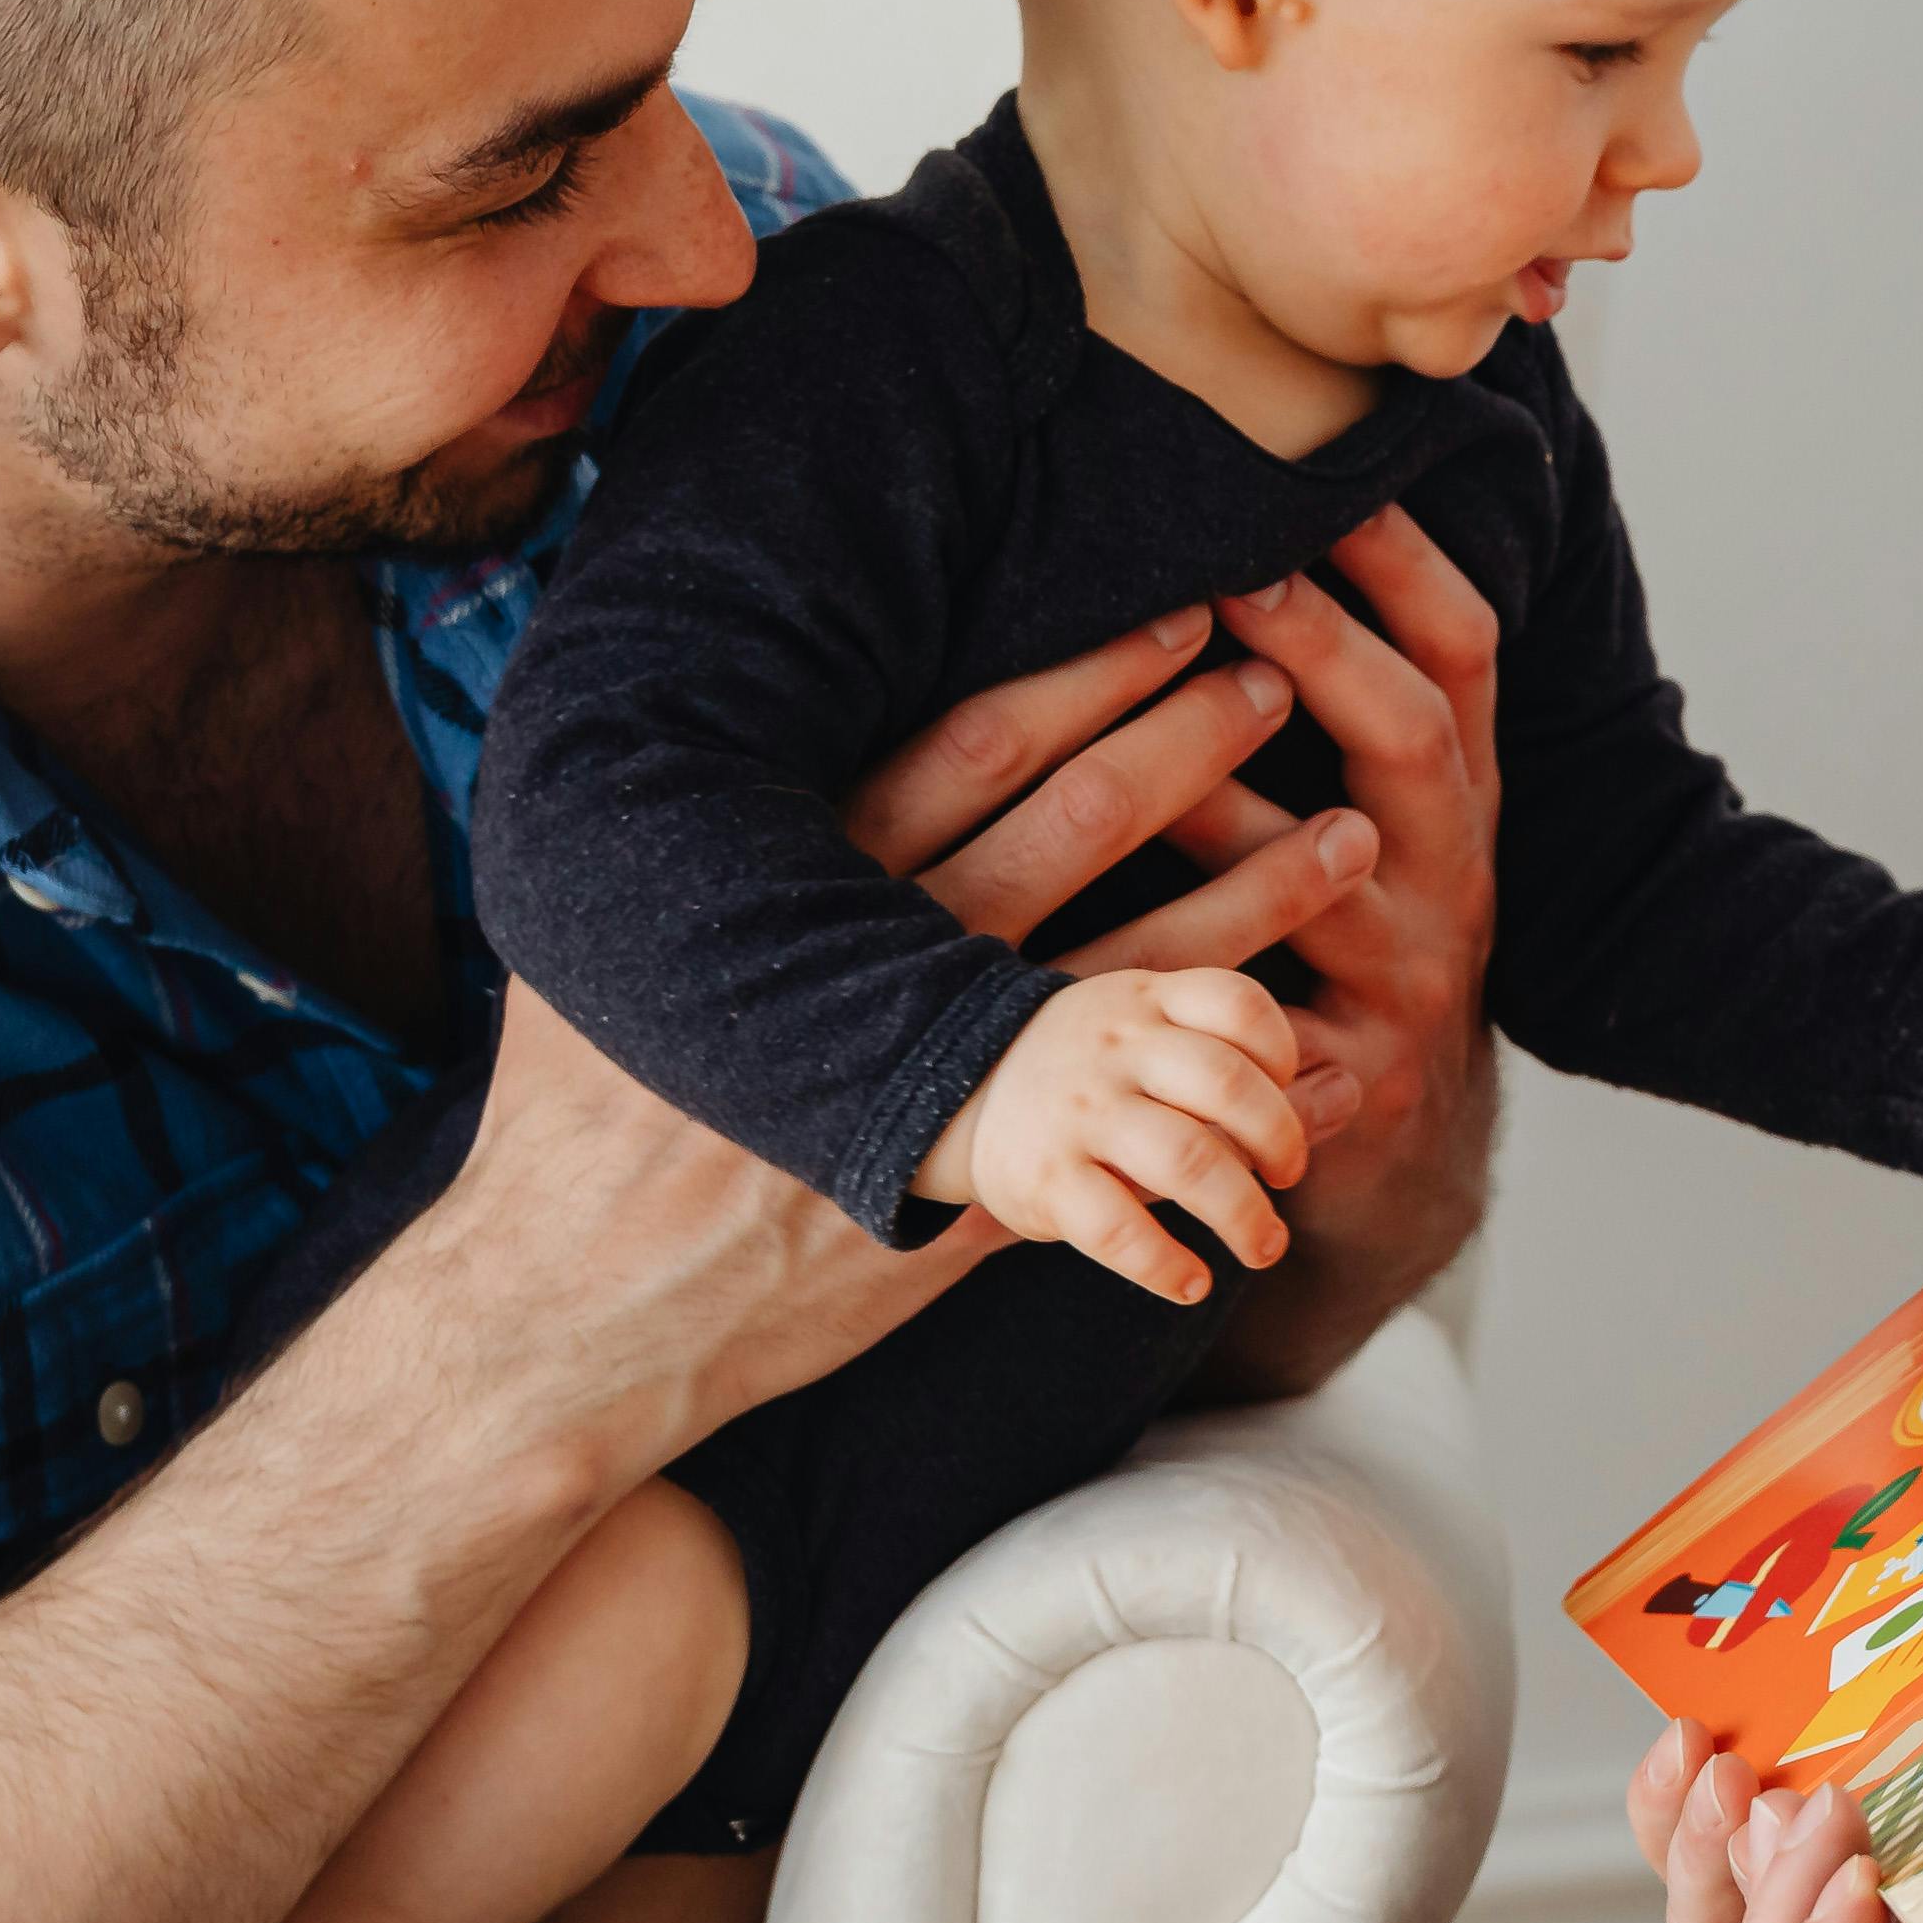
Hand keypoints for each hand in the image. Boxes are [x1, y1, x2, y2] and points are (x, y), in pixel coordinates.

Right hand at [429, 603, 1403, 1427]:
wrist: (578, 1310)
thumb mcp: (584, 951)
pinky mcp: (978, 1191)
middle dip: (1190, 748)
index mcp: (803, 886)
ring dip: (1252, 898)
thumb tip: (647, 713)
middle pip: (1075, 829)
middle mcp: (890, 966)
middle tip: (1288, 676)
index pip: (973, 748)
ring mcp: (942, 1080)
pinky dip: (1232, 1081)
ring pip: (1132, 964)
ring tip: (1349, 838)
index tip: (1178, 613)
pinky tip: (1322, 1051)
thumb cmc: (573, 1119)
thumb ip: (654, 844)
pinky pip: (1142, 1120)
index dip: (1085, 677)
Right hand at [920, 968, 1311, 1303]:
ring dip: (1242, 1215)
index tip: (1287, 1090)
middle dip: (1280, 1141)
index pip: (1237, 1003)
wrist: (949, 1092)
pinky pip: (1115, 1227)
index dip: (1282, 1050)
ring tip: (1262, 1247)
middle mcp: (1114, 1049)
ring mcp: (1078, 1112)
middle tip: (1287, 1179)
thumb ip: (1253, 1069)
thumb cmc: (1090, 1075)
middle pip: (1226, 1084)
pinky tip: (1191, 1284)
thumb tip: (1353, 1088)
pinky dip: (1164, 1264)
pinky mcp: (1042, 1179)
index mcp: (1147, 1002)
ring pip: (1185, 1161)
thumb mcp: (1158, 1044)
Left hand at [1187, 516, 1506, 1389]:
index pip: (1463, 649)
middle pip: (1413, 740)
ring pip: (1325, 886)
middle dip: (1327, 650)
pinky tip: (1123, 975)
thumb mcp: (1385, 815)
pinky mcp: (1357, 1081)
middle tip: (1237, 573)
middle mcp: (1452, 871)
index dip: (1409, 564)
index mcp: (1456, 792)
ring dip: (1231, 816)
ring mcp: (1410, 977)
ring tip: (1140, 757)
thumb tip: (1243, 538)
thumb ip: (1340, 705)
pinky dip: (1207, 1007)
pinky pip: (1270, 1032)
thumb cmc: (1359, 930)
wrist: (1408, 1131)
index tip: (1338, 483)